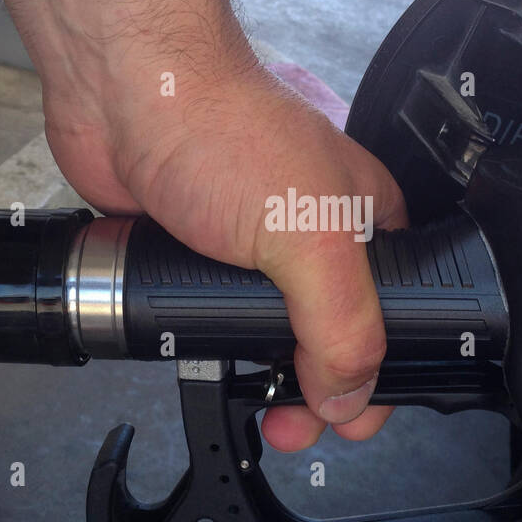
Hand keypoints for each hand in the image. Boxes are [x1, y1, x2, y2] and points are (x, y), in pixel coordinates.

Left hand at [43, 55, 408, 450]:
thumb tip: (351, 394)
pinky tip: (202, 357)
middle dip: (314, 390)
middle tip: (291, 425)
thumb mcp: (311, 238)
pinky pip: (214, 320)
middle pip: (331, 336)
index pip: (397, 318)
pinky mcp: (199, 256)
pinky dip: (210, 345)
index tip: (349, 415)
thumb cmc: (223, 130)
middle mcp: (315, 238)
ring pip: (269, 334)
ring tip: (248, 403)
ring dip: (259, 373)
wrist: (125, 96)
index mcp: (365, 223)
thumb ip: (343, 323)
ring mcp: (255, 249)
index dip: (378, 374)